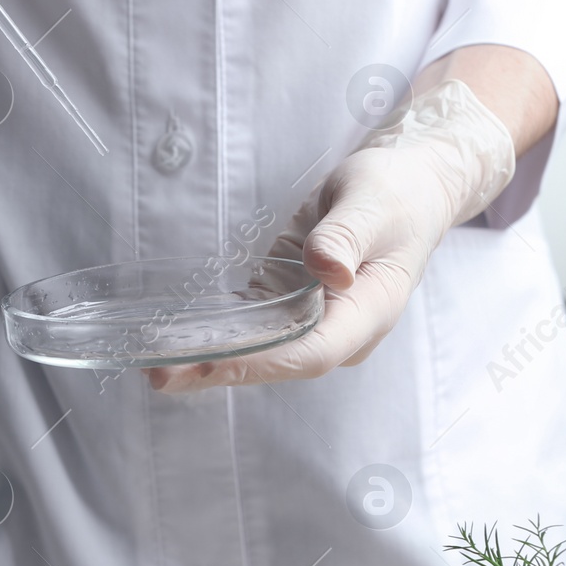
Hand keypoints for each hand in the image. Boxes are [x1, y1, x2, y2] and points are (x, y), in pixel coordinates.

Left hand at [146, 79, 517, 392]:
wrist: (410, 189)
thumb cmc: (397, 192)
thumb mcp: (374, 202)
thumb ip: (348, 235)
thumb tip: (327, 270)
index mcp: (370, 310)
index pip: (313, 351)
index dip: (262, 362)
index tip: (213, 365)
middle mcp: (342, 329)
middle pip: (279, 361)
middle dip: (221, 371)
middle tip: (159, 376)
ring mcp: (318, 322)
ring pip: (261, 352)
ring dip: (209, 362)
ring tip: (154, 368)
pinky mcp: (295, 307)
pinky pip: (255, 330)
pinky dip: (217, 337)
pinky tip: (175, 342)